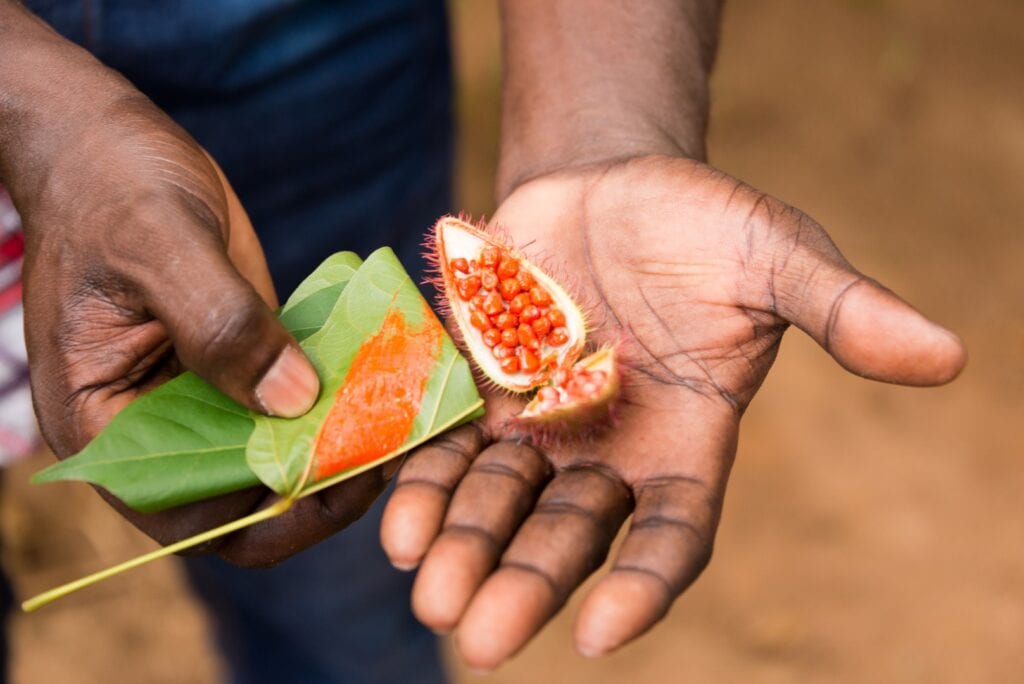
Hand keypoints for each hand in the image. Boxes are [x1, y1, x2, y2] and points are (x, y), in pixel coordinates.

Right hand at [2, 26, 386, 565]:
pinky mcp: (237, 362)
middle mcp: (153, 427)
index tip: (348, 476)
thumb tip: (295, 403)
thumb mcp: (163, 248)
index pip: (192, 515)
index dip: (273, 513)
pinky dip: (336, 397)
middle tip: (396, 447)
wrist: (106, 145)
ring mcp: (198, 396)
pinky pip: (290, 400)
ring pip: (275, 454)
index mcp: (106, 425)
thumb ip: (222, 327)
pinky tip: (385, 376)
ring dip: (338, 443)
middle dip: (320, 485)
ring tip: (403, 416)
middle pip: (244, 499)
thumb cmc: (112, 187)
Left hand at [381, 155, 965, 666]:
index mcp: (686, 443)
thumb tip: (948, 357)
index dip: (641, 584)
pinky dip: (425, 487)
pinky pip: (448, 450)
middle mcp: (609, 451)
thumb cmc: (702, 225)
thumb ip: (842, 311)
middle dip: (526, 584)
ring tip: (429, 596)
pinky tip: (397, 525)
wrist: (609, 184)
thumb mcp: (777, 257)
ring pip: (501, 504)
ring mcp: (539, 425)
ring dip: (465, 551)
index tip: (602, 633)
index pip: (670, 535)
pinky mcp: (481, 390)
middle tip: (477, 640)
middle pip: (568, 535)